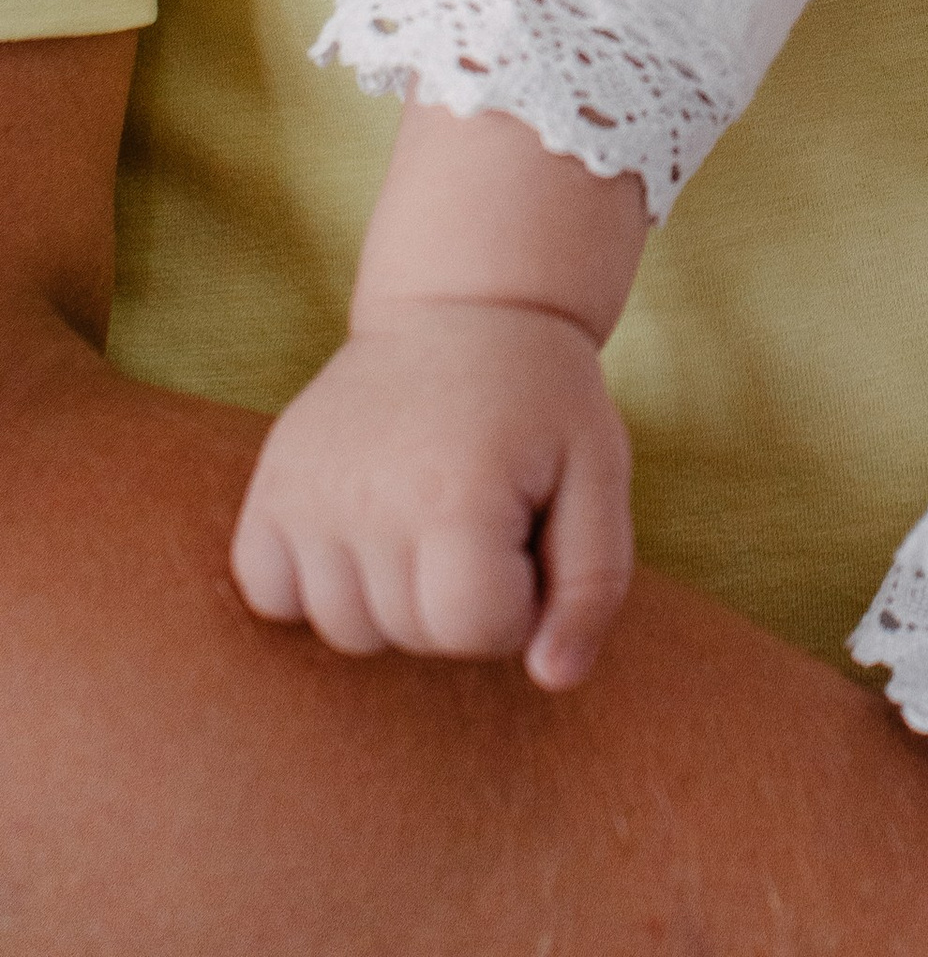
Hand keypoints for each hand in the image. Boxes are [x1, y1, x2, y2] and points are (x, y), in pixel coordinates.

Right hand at [230, 300, 634, 692]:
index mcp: (456, 497)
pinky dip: (312, 581)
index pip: (477, 631)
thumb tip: (553, 678)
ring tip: (424, 513)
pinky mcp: (269, 488)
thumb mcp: (599, 471)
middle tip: (479, 508)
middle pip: (412, 635)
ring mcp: (305, 494)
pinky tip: (361, 524)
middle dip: (460, 595)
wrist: (463, 308)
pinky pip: (271, 593)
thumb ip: (592, 585)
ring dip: (392, 595)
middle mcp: (367, 500)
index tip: (526, 530)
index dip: (518, 596)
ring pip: (344, 631)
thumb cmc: (541, 400)